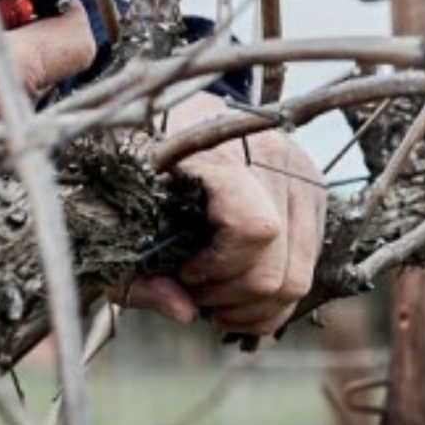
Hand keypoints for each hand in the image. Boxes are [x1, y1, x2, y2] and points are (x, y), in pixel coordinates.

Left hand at [120, 92, 326, 337]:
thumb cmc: (134, 165)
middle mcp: (269, 155)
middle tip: (194, 292)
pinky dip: (274, 295)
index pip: (253, 228)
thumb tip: (183, 314)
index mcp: (214, 151)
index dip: (220, 267)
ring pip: (299, 275)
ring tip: (214, 297)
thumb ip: (136, 272)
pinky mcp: (312, 190)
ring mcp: (299, 172)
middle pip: (277, 267)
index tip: (184, 270)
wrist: (175, 110)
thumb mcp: (111, 217)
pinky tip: (238, 290)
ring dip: (255, 304)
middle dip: (233, 297)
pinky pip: (309, 266)